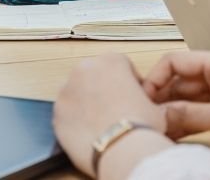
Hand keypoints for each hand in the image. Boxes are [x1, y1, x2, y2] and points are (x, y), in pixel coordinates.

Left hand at [54, 54, 169, 177]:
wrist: (122, 149)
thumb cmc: (140, 126)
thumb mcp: (153, 104)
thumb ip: (141, 96)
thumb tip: (138, 104)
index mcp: (111, 61)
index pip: (120, 65)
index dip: (128, 82)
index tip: (131, 96)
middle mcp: (85, 69)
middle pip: (94, 76)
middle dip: (103, 90)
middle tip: (115, 110)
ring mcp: (66, 90)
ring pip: (77, 94)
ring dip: (87, 104)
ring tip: (102, 125)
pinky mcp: (56, 112)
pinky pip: (67, 114)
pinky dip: (75, 122)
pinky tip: (89, 134)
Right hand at [142, 50, 209, 152]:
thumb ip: (191, 115)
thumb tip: (160, 115)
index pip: (175, 61)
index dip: (155, 78)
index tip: (143, 97)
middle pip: (179, 80)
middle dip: (161, 98)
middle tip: (145, 117)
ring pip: (188, 97)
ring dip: (173, 111)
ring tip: (157, 127)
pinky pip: (200, 109)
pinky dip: (187, 120)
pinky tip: (175, 132)